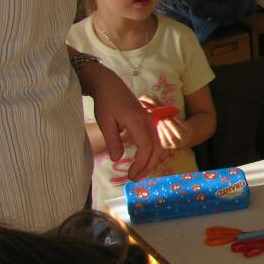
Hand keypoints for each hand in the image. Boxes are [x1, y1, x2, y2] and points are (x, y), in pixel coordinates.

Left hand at [84, 65, 164, 180]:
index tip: (129, 174)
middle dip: (148, 166)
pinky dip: (151, 153)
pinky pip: (155, 140)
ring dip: (151, 161)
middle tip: (134, 178)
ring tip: (139, 173)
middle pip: (156, 148)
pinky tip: (142, 160)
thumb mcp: (105, 122)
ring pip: (158, 144)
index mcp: (137, 121)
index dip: (140, 163)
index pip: (145, 147)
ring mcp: (150, 120)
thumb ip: (113, 141)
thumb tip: (117, 160)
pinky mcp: (148, 121)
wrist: (109, 84)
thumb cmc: (105, 102)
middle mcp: (148, 121)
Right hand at [156, 116, 191, 149]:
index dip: (161, 134)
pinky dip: (179, 121)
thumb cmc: (172, 134)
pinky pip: (184, 126)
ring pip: (178, 132)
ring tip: (166, 119)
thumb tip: (158, 123)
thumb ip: (162, 130)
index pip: (165, 142)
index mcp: (170, 146)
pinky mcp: (189, 131)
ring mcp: (185, 138)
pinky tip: (174, 118)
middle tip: (160, 121)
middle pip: (172, 138)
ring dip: (171, 125)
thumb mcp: (166, 135)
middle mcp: (178, 144)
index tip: (158, 125)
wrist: (186, 134)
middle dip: (165, 129)